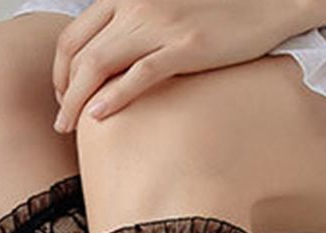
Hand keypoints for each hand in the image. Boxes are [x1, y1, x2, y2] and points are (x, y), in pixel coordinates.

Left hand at [51, 0, 305, 131]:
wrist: (265, 4)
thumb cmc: (216, 15)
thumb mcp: (164, 13)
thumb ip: (135, 31)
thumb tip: (114, 66)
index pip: (75, 35)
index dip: (60, 70)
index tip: (62, 97)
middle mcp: (136, 6)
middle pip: (80, 52)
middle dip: (62, 91)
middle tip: (61, 122)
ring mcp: (160, 25)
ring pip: (100, 64)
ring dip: (77, 99)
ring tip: (70, 127)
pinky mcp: (186, 47)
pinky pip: (139, 74)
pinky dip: (113, 97)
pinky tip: (99, 117)